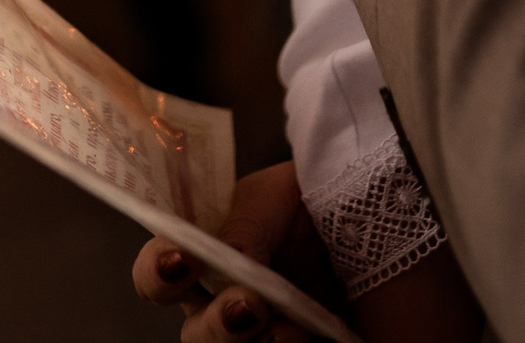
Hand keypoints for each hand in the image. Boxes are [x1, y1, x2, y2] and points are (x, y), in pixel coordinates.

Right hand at [133, 162, 335, 342]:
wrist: (365, 211)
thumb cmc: (304, 196)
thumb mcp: (272, 195)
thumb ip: (243, 227)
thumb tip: (227, 263)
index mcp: (202, 256)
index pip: (158, 271)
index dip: (159, 271)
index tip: (183, 261)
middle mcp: (221, 300)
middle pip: (195, 332)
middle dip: (216, 326)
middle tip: (247, 305)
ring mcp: (258, 330)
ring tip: (287, 332)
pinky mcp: (294, 341)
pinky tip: (305, 336)